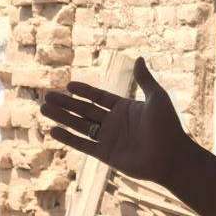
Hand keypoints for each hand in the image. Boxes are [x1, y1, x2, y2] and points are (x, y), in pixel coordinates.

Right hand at [41, 57, 188, 185]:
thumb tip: (139, 58)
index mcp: (126, 108)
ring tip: (43, 109)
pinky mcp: (106, 154)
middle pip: (85, 110)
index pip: (99, 98)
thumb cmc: (168, 127)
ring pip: (80, 126)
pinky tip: (53, 130)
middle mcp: (115, 123)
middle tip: (47, 96)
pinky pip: (83, 144)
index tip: (68, 85)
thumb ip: (144, 79)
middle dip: (66, 103)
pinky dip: (68, 138)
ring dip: (62, 118)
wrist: (172, 157)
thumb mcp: (157, 98)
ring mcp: (109, 139)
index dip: (84, 91)